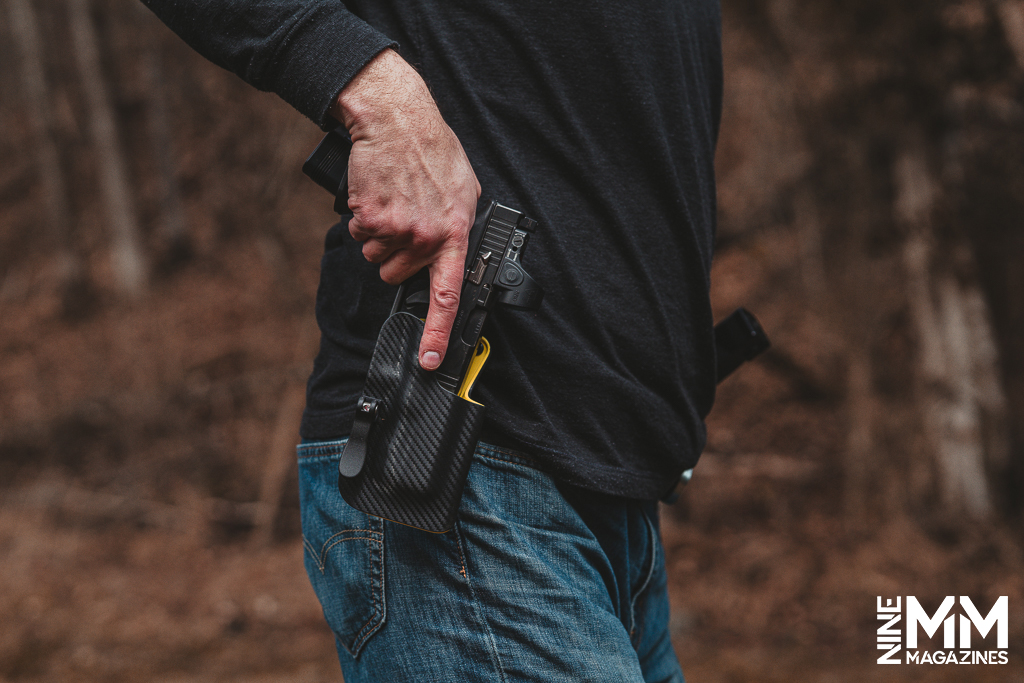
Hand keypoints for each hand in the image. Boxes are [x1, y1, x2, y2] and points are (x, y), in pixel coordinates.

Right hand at [331, 49, 480, 369]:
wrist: (397, 119)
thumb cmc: (433, 152)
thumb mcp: (464, 190)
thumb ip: (459, 228)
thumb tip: (458, 258)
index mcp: (453, 234)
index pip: (447, 296)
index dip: (437, 333)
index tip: (430, 360)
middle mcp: (425, 237)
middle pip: (398, 275)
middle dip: (398, 253)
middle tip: (407, 218)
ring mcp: (395, 229)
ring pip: (377, 257)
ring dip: (381, 235)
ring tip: (394, 201)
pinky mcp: (369, 218)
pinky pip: (360, 235)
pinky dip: (365, 220)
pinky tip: (379, 195)